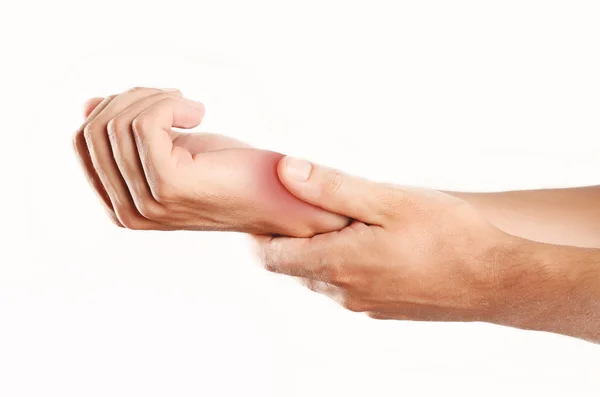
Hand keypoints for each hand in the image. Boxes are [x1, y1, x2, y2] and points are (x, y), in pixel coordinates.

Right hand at [73, 87, 347, 235]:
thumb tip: (89, 106)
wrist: (277, 197)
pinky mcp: (170, 185)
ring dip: (156, 98)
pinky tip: (198, 113)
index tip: (157, 103)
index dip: (115, 107)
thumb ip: (128, 135)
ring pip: (119, 122)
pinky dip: (170, 104)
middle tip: (176, 100)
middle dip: (134, 98)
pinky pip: (146, 123)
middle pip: (95, 128)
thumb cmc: (229, 172)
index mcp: (119, 206)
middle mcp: (127, 212)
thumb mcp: (170, 148)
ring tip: (189, 107)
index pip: (82, 141)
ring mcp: (147, 203)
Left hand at [255, 157, 531, 322]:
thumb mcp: (388, 201)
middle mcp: (344, 292)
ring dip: (324, 249)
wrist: (497, 281)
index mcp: (337, 264)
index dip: (264, 232)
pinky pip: (349, 285)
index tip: (275, 205)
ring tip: (349, 219)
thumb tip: (285, 171)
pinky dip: (347, 263)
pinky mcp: (384, 308)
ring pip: (323, 276)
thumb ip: (331, 188)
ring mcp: (364, 304)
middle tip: (314, 203)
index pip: (271, 257)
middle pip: (295, 266)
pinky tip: (377, 242)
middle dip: (296, 236)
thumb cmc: (448, 236)